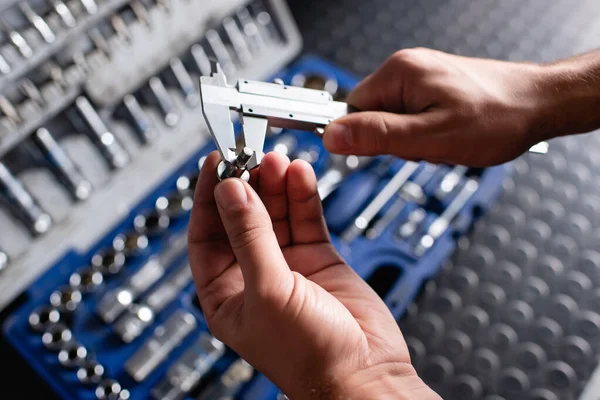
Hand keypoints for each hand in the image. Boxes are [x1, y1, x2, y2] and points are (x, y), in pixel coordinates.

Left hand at [188, 151, 438, 399]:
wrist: (363, 372)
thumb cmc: (308, 354)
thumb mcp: (267, 291)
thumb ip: (249, 237)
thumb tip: (230, 192)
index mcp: (224, 292)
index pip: (206, 233)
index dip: (210, 197)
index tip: (215, 162)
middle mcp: (252, 275)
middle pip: (242, 217)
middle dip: (246, 184)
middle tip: (251, 153)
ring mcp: (287, 264)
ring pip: (275, 213)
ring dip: (274, 184)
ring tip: (277, 159)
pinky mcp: (318, 257)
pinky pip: (306, 217)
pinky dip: (303, 195)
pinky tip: (299, 174)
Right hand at [323, 47, 553, 165]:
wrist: (540, 105)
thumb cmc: (497, 116)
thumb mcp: (430, 137)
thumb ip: (378, 136)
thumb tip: (333, 136)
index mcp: (399, 73)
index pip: (351, 109)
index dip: (368, 136)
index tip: (394, 146)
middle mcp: (407, 69)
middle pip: (374, 117)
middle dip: (399, 141)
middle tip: (431, 143)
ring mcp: (422, 78)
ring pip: (395, 122)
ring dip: (416, 141)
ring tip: (447, 139)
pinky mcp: (435, 89)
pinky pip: (414, 118)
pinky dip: (428, 134)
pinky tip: (451, 135)